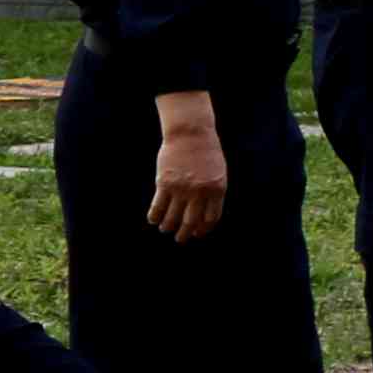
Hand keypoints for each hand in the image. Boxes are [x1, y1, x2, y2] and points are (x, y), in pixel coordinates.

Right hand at [148, 98, 228, 243]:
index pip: (211, 218)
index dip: (204, 229)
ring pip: (173, 217)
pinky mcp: (165, 183)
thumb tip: (205, 212)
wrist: (190, 133)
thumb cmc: (205, 151)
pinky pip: (158, 206)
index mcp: (217, 190)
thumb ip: (213, 191)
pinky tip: (154, 220)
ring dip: (168, 227)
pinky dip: (155, 216)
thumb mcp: (218, 172)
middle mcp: (200, 192)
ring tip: (166, 229)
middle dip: (185, 234)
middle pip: (191, 221)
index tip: (198, 233)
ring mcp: (182, 189)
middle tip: (180, 239)